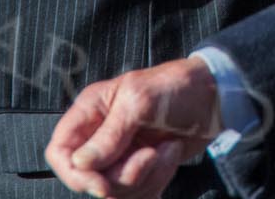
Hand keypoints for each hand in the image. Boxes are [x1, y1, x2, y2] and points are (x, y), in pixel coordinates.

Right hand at [46, 58, 221, 198]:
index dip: (75, 173)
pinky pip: (137, 194)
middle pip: (90, 179)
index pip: (60, 151)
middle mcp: (101, 136)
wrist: (214, 98)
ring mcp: (121, 155)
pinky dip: (156, 182)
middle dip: (123, 176)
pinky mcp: (141, 170)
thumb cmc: (176, 87)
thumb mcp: (140, 102)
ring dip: (146, 177)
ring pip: (115, 191)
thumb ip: (110, 135)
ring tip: (165, 149)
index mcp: (91, 111)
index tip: (101, 181)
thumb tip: (81, 164)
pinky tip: (169, 156)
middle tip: (149, 155)